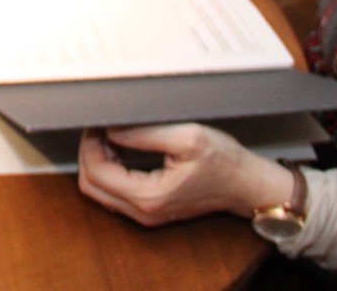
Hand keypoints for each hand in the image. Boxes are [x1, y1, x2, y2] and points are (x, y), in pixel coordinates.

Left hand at [77, 124, 293, 225]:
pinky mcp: (149, 208)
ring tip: (112, 135)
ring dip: (99, 160)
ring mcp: (145, 213)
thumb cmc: (224, 162)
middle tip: (101, 128)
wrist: (247, 184)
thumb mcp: (186, 137)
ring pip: (100, 189)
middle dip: (89, 153)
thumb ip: (144, 134)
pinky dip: (110, 169)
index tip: (97, 123)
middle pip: (90, 185)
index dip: (89, 144)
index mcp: (148, 197)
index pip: (96, 172)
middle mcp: (143, 212)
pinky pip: (114, 191)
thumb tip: (111, 129)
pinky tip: (121, 149)